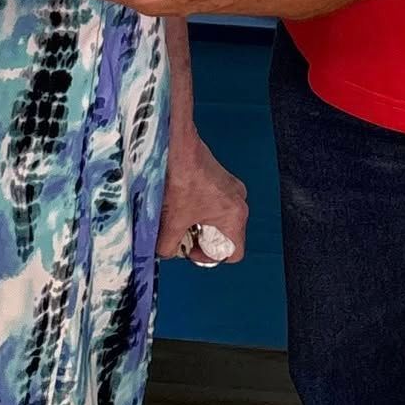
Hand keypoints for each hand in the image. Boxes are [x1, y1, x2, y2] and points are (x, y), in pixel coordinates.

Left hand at [157, 131, 248, 263]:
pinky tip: (181, 202)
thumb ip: (168, 246)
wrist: (177, 145)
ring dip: (199, 223)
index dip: (210, 259)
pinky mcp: (221, 177)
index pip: (233, 253)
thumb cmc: (181, 177)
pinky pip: (215, 203)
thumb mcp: (171, 221)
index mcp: (235, 216)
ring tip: (178, 216)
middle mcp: (239, 201)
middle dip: (201, 239)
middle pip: (225, 236)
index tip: (191, 250)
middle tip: (182, 233)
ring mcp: (231, 187)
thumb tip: (165, 253)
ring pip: (218, 219)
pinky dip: (199, 208)